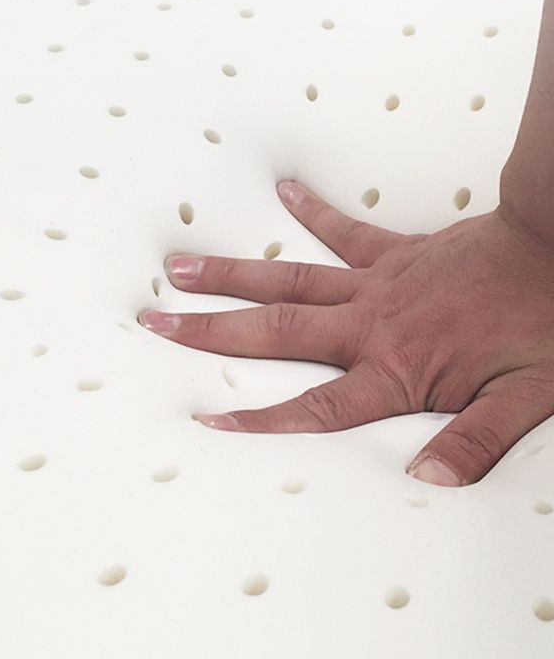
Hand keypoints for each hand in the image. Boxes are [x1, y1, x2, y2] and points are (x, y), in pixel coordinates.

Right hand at [137, 180, 553, 486]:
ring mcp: (376, 283)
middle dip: (211, 331)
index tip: (207, 419)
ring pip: (288, 279)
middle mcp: (370, 324)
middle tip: (158, 320)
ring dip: (233, 275)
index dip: (260, 419)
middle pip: (275, 331)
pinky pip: (346, 230)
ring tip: (183, 266)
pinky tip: (285, 192)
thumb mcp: (526, 399)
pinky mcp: (394, 252)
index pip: (316, 407)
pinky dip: (313, 211)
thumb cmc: (545, 323)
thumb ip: (475, 441)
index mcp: (395, 368)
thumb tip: (426, 480)